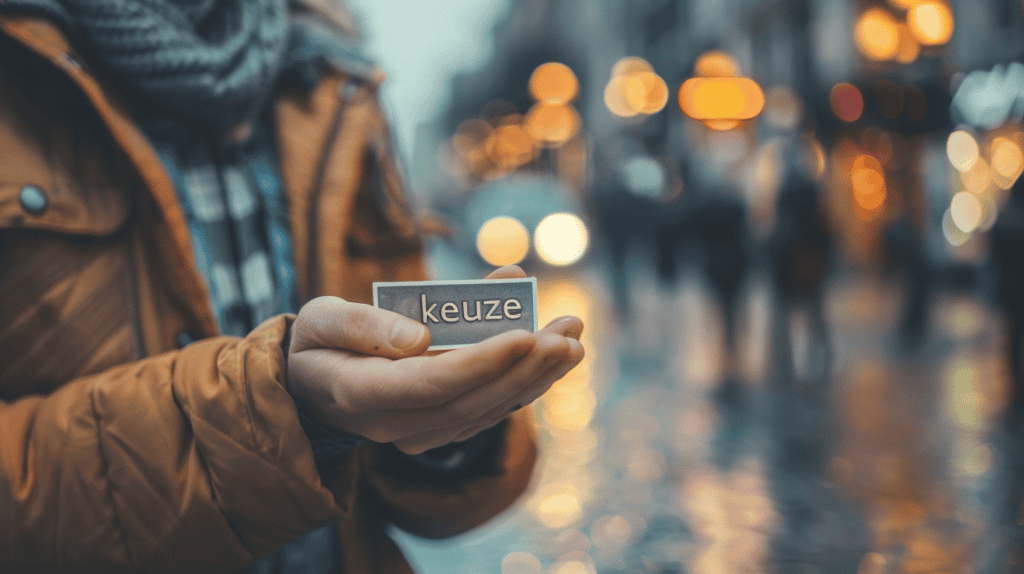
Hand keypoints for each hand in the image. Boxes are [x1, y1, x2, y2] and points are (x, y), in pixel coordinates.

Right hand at [287, 265, 584, 453]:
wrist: (311, 383)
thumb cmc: (317, 342)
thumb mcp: (321, 320)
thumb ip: (364, 325)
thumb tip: (421, 338)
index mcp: (360, 394)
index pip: (431, 383)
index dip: (481, 362)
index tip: (526, 335)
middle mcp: (394, 425)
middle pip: (471, 402)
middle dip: (525, 368)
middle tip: (570, 334)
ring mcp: (418, 434)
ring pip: (486, 411)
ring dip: (536, 377)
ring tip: (574, 338)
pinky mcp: (438, 429)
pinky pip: (486, 411)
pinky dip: (523, 384)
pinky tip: (553, 357)